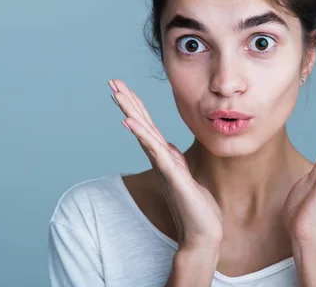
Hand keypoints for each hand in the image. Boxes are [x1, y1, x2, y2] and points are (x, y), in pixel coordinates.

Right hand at [108, 79, 223, 251]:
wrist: (203, 235)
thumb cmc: (197, 208)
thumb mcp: (186, 176)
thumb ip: (174, 160)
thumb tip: (167, 146)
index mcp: (165, 157)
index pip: (148, 126)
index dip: (136, 105)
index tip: (123, 87)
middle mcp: (161, 159)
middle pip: (141, 124)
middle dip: (127, 102)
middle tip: (112, 82)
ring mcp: (164, 166)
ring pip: (144, 133)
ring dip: (130, 111)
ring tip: (116, 93)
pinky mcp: (172, 175)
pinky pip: (155, 151)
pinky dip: (141, 135)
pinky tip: (128, 121)